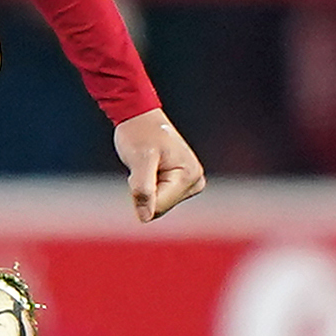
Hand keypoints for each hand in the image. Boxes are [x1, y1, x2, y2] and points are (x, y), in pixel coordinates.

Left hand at [114, 106, 205, 221]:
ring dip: (145, 190)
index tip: (141, 168)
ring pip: (158, 205)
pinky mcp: (182, 184)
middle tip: (143, 166)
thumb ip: (143, 190)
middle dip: (143, 192)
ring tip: (147, 165)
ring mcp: (191, 183)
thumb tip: (145, 218)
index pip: (158, 206)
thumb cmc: (139, 133)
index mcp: (189, 176)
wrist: (139, 116)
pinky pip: (159, 199)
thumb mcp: (139, 160)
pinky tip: (150, 169)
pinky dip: (148, 188)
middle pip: (160, 208)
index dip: (139, 192)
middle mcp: (195, 181)